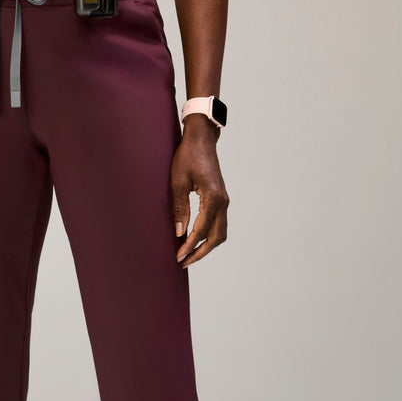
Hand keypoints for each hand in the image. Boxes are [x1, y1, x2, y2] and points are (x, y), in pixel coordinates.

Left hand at [170, 117, 228, 267]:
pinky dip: (208, 235)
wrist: (202, 139)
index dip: (190, 246)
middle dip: (200, 252)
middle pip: (216, 237)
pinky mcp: (220, 199)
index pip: (202, 230)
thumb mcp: (177, 182)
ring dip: (206, 246)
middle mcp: (223, 201)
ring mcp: (224, 201)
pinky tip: (194, 240)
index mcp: (213, 197)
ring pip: (219, 233)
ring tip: (188, 254)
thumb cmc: (187, 156)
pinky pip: (217, 224)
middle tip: (184, 261)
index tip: (179, 257)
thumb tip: (180, 233)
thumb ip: (180, 209)